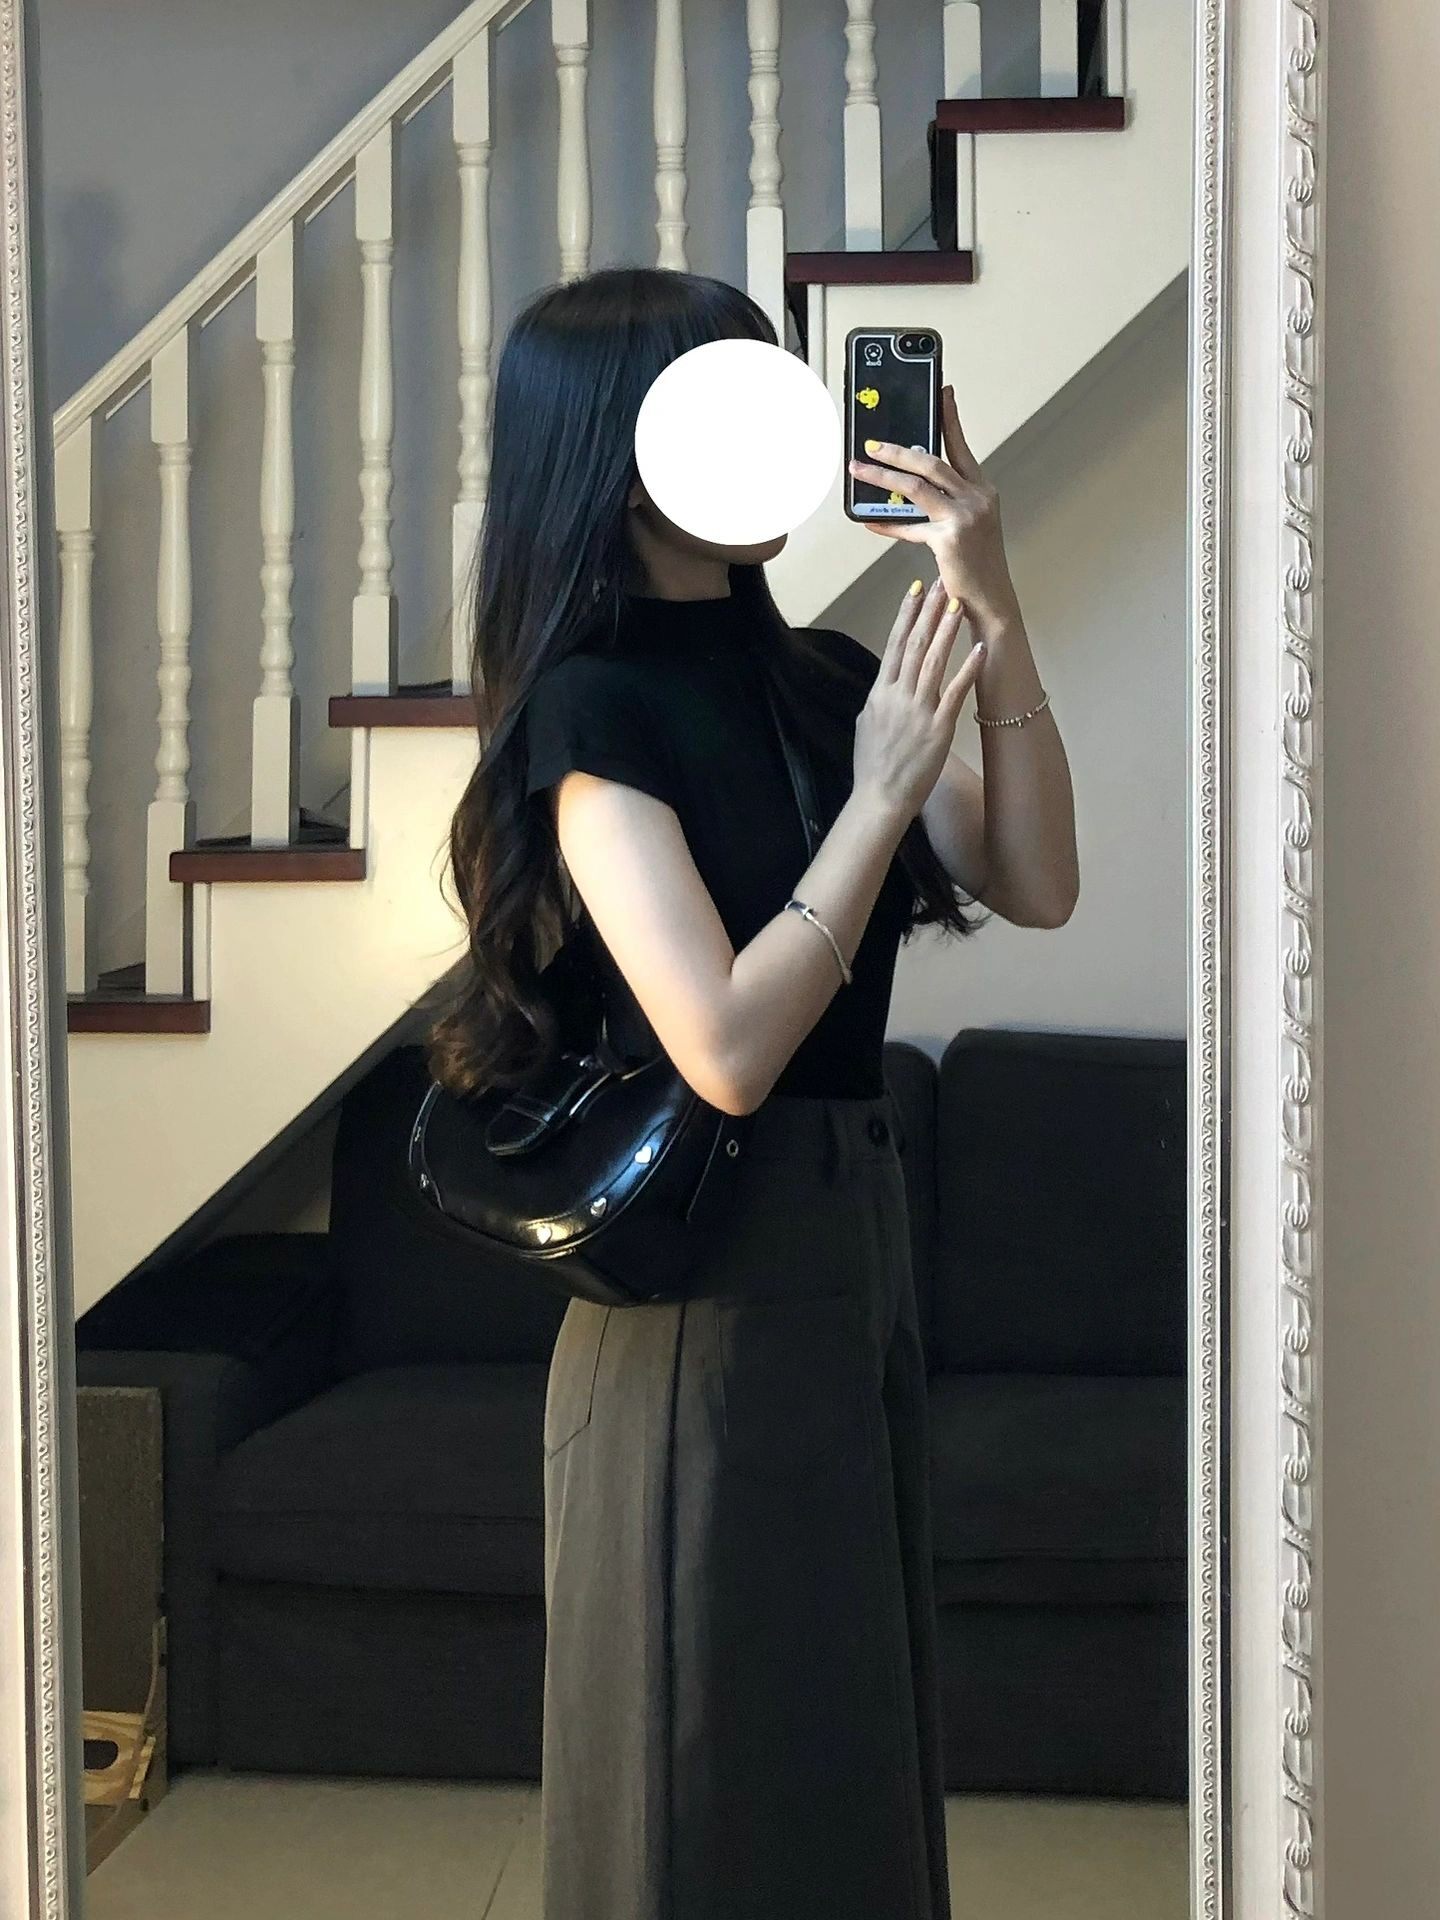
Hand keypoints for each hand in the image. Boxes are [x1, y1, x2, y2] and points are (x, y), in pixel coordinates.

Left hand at [847, 385, 1021, 633]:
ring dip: (883, 475)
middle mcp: (978, 498)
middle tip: (872, 442)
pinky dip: (886, 524)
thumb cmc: (975, 565)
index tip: (943, 392)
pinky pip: (909, 527)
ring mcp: (966, 517)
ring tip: (859, 469)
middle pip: (932, 462)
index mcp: (982, 490)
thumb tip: (904, 488)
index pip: (961, 447)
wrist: (991, 600)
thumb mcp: (965, 527)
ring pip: (916, 486)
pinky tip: (867, 521)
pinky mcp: (951, 538)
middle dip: (898, 450)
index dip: (950, 418)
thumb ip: (941, 505)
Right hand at [853, 578, 986, 824]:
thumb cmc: (872, 767)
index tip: (915, 590)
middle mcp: (898, 696)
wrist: (880, 798)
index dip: (905, 615)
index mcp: (880, 693)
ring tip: (958, 603)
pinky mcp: (939, 728)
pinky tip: (978, 648)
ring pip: (934, 661)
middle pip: (915, 644)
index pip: (894, 644)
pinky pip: (955, 693)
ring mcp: (919, 711)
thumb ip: (877, 701)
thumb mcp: (865, 725)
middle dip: (929, 611)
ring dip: (947, 630)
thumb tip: (883, 684)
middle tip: (942, 583)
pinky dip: (967, 669)